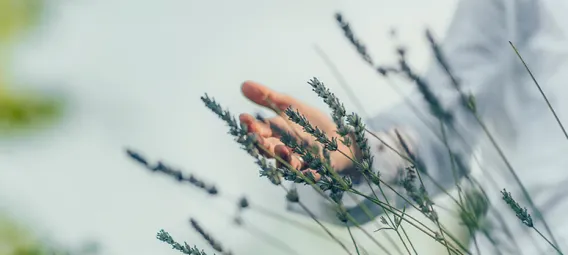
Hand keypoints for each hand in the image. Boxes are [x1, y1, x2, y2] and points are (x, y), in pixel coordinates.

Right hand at [239, 81, 357, 178]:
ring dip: (282, 158)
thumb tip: (242, 84)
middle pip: (268, 149)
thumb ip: (268, 98)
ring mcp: (300, 161)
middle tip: (254, 135)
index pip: (258, 131)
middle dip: (260, 143)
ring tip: (281, 148)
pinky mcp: (317, 170)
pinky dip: (307, 174)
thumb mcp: (290, 105)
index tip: (244, 117)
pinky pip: (310, 174)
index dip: (250, 126)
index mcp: (275, 134)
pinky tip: (305, 170)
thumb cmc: (311, 123)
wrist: (341, 138)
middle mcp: (283, 150)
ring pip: (286, 164)